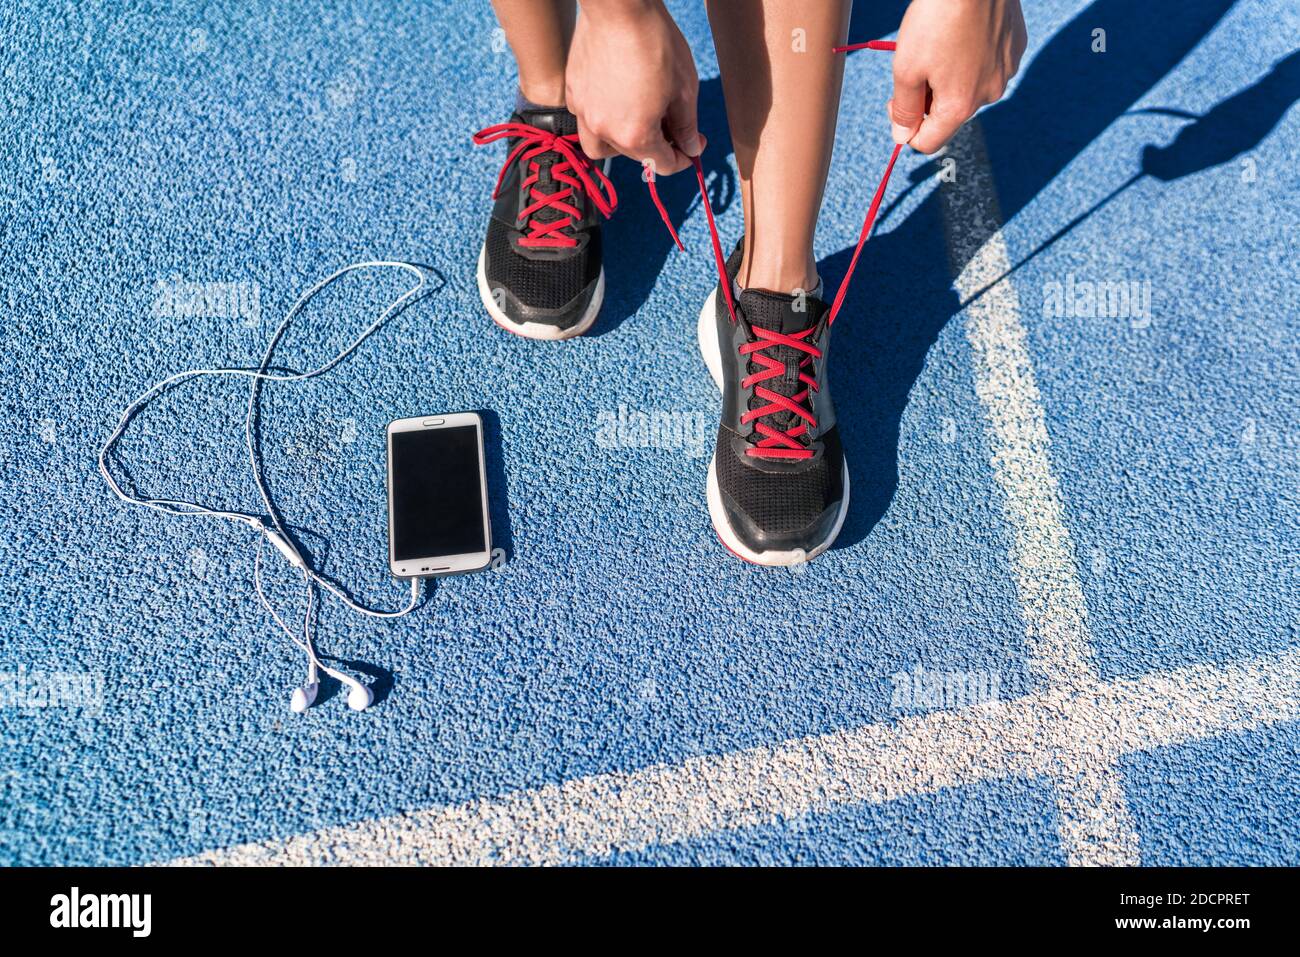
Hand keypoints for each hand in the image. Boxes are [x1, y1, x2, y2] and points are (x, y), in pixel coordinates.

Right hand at [565, 0, 703, 174]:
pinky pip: (586, 120)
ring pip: (601, 146)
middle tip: (673, 125)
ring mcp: (584, 112)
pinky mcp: (573, 92)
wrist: (619, 7)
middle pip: (634, 156)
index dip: (683, 159)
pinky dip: (603, 119)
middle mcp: (604, 131)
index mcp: (635, 135)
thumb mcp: (684, 88)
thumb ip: (686, 125)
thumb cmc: (656, 42)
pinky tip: (617, 99)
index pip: (663, 165)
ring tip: (638, 120)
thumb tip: (691, 149)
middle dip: (656, 146)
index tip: (692, 145)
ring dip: (622, 143)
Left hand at [890, 0, 1026, 153]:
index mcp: (959, 106)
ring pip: (969, 88)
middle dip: (928, 97)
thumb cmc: (937, 18)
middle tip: (916, 63)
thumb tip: (903, 137)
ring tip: (940, 43)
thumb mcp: (907, 68)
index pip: (929, 142)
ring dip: (949, 76)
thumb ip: (905, 109)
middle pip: (949, 113)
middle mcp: (988, 94)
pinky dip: (971, 56)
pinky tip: (961, 33)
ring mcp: (1006, 70)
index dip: (906, 129)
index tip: (897, 102)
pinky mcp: (1015, 47)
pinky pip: (987, 64)